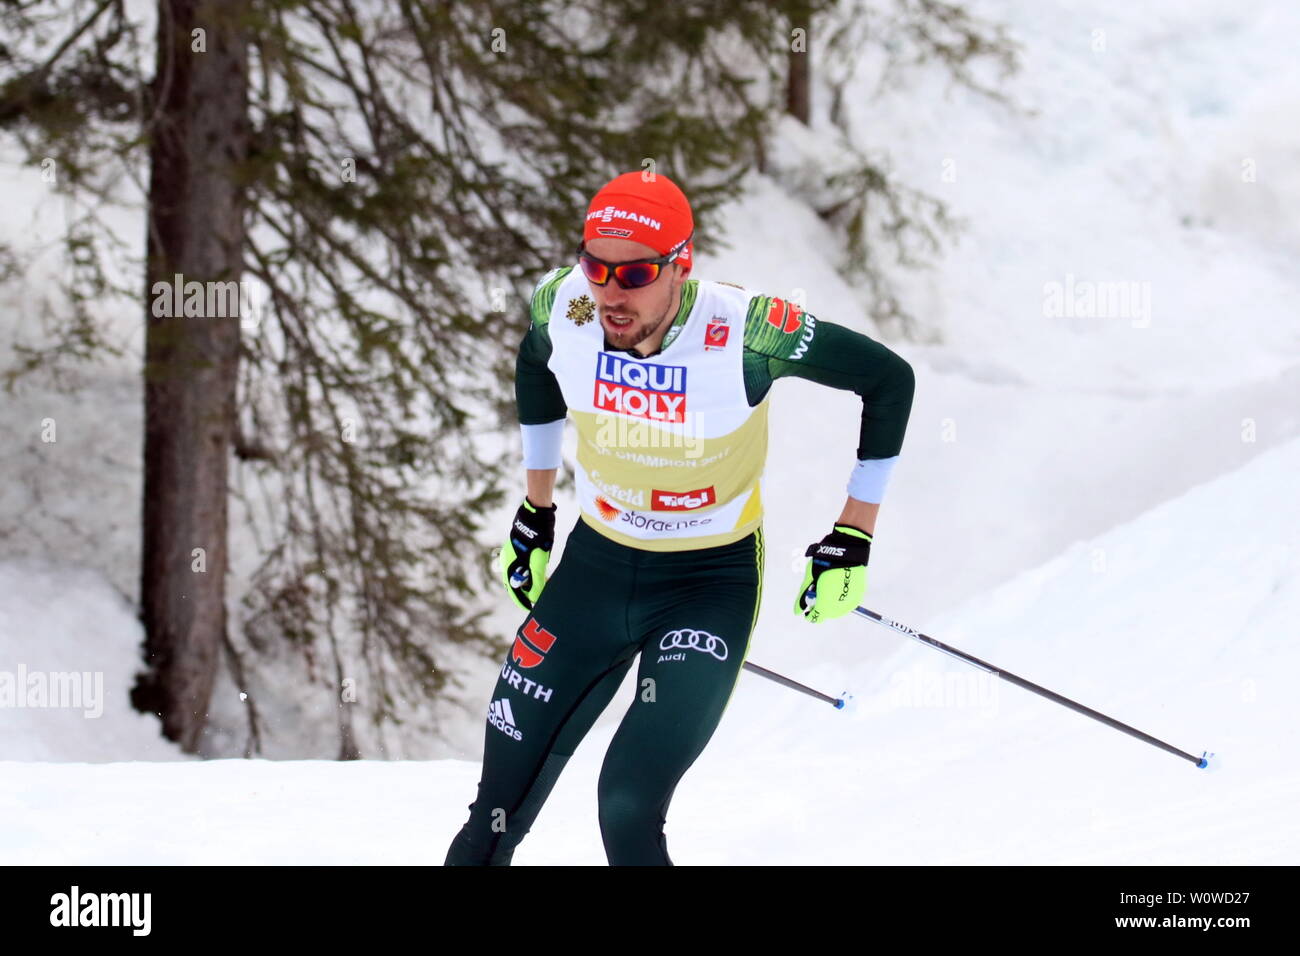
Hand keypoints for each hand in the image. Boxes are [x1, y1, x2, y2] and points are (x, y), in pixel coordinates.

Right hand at [499, 496, 556, 611]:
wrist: (537, 516)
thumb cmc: (537, 539)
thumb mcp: (538, 563)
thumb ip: (536, 582)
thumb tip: (536, 598)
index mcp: (509, 566)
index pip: (513, 590)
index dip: (522, 601)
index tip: (530, 609)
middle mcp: (509, 561)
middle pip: (519, 583)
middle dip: (531, 590)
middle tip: (544, 593)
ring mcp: (514, 555)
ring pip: (524, 574)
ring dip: (534, 580)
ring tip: (547, 581)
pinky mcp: (522, 549)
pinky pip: (526, 566)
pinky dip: (535, 572)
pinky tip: (545, 571)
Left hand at [793, 524, 871, 622]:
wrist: (848, 549)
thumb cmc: (825, 561)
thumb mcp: (810, 576)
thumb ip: (803, 595)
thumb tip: (798, 610)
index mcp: (826, 602)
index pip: (816, 617)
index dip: (810, 615)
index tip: (807, 610)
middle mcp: (840, 606)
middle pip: (827, 614)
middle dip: (821, 607)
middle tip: (818, 592)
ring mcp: (851, 601)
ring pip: (838, 610)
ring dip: (832, 604)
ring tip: (829, 587)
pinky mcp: (859, 594)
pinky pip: (848, 604)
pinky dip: (841, 599)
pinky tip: (838, 587)